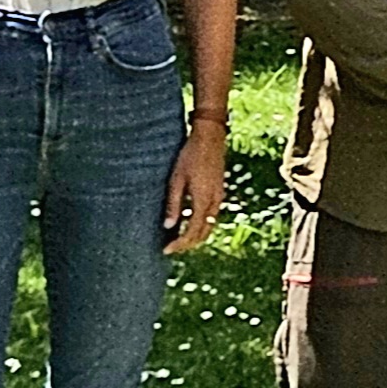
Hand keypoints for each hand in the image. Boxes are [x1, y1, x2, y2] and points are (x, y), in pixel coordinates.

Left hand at [163, 128, 225, 253]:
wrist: (210, 137)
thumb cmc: (190, 155)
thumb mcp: (176, 179)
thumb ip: (174, 204)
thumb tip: (169, 226)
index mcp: (203, 200)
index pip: (193, 231)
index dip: (180, 244)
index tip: (166, 250)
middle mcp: (214, 202)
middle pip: (204, 232)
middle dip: (188, 244)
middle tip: (172, 248)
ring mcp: (220, 197)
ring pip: (210, 225)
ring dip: (196, 236)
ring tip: (179, 239)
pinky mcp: (220, 191)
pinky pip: (213, 216)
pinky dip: (202, 225)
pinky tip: (191, 222)